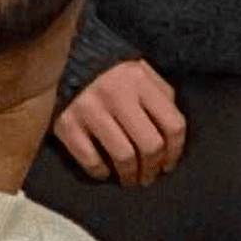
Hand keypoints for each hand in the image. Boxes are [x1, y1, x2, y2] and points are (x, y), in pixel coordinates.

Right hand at [53, 58, 187, 185]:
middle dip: (153, 168)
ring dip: (130, 176)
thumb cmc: (111, 72)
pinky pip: (90, 159)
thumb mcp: (141, 72)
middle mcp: (116, 94)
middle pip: (150, 145)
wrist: (65, 60)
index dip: (175, 151)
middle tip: (149, 177)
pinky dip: (100, 172)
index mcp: (140, 81)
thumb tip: (172, 135)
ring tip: (130, 180)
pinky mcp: (66, 123)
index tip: (169, 165)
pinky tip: (105, 172)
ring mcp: (90, 109)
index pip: (173, 124)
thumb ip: (160, 96)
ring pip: (123, 156)